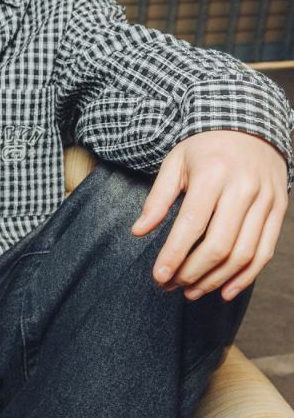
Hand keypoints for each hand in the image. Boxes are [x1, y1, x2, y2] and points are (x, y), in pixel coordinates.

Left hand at [130, 130, 288, 301]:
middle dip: (192, 272)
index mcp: (214, 174)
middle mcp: (243, 188)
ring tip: (191, 292)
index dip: (174, 255)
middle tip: (171, 286)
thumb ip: (157, 198)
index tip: (158, 277)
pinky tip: (224, 291)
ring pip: (243, 253)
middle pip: (219, 245)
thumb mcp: (175, 163)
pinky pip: (265, 252)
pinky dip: (245, 277)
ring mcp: (265, 200)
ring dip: (215, 280)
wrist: (251, 126)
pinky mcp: (279, 209)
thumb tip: (138, 231)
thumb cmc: (205, 148)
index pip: (192, 224)